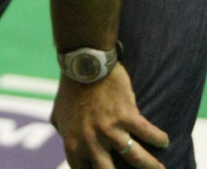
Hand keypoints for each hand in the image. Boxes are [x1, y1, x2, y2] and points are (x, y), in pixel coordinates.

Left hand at [51, 63, 168, 168]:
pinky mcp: (125, 115)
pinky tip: (164, 141)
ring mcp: (108, 128)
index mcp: (72, 142)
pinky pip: (148, 133)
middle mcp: (89, 139)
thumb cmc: (71, 88)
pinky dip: (159, 138)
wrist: (82, 63)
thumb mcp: (59, 113)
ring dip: (151, 166)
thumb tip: (65, 139)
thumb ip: (63, 130)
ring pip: (136, 158)